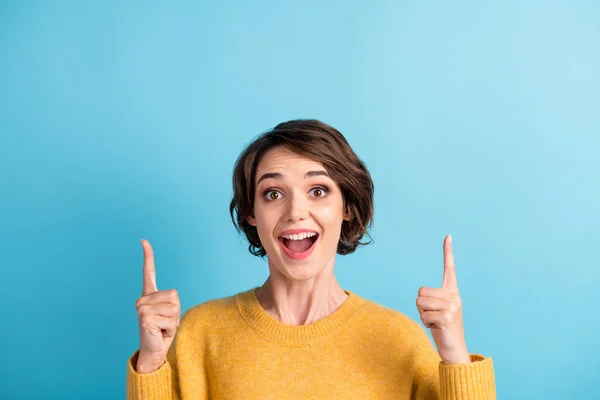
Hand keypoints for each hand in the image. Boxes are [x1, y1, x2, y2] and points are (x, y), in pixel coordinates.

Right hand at [135, 239, 180, 372]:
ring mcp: (142, 308)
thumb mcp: (170, 312)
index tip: (144, 241)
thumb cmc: (164, 330)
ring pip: (173, 308)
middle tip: (165, 322)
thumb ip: (170, 302)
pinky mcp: (145, 317)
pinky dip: (170, 328)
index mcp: (149, 295)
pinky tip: (160, 332)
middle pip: (174, 296)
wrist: (155, 350)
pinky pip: (170, 319)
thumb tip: (171, 298)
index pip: (149, 272)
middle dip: (175, 311)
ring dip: (173, 321)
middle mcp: (143, 299)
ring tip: (163, 327)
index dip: (148, 256)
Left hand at [416, 235, 469, 364]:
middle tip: (433, 317)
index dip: (448, 252)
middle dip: (421, 306)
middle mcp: (455, 296)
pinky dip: (426, 323)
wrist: (455, 350)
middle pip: (421, 291)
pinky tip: (437, 329)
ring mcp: (452, 306)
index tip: (448, 236)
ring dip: (423, 315)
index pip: (450, 268)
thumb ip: (432, 299)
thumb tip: (420, 295)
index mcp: (453, 292)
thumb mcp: (438, 311)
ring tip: (435, 322)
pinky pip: (423, 314)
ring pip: (420, 302)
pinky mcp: (446, 317)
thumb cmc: (443, 330)